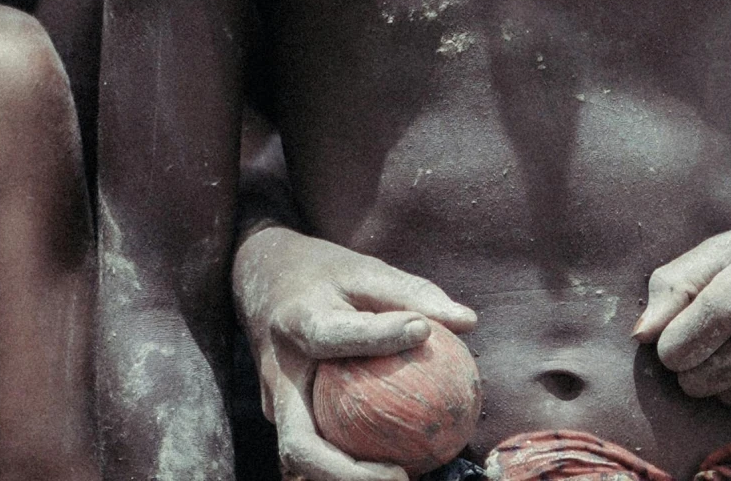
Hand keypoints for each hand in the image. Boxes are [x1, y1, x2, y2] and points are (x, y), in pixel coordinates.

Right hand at [233, 225, 476, 480]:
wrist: (262, 274)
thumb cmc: (325, 273)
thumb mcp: (363, 270)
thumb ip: (410, 293)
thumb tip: (468, 321)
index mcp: (296, 321)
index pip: (333, 335)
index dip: (378, 335)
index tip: (423, 329)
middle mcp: (278, 371)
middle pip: (299, 441)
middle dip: (346, 474)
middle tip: (403, 475)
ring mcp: (272, 400)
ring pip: (303, 455)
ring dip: (348, 477)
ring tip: (404, 476)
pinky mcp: (280, 414)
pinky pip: (315, 443)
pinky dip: (348, 461)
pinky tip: (394, 464)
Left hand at [635, 192, 730, 409]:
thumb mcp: (725, 244)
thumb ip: (675, 286)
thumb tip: (640, 335)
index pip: (674, 351)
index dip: (669, 338)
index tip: (685, 319)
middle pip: (695, 381)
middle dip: (694, 357)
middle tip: (721, 321)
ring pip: (724, 395)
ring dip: (726, 369)